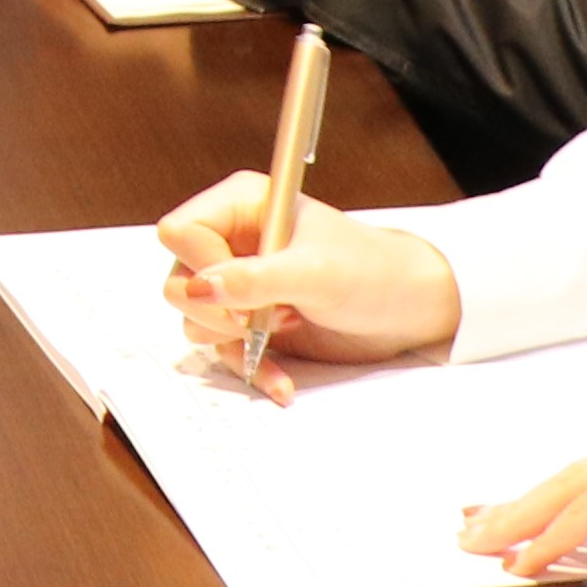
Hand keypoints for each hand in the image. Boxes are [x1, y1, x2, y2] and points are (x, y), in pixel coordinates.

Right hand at [153, 178, 459, 373]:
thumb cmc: (372, 272)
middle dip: (210, 312)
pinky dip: (249, 368)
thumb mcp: (315, 272)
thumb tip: (198, 288)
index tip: (240, 295)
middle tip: (251, 323)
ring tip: (274, 340)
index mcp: (242, 206)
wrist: (408, 309)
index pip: (181, 232)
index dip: (201, 267)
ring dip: (230, 343)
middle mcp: (233, 241)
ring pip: (194, 319)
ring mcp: (240, 284)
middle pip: (178, 279)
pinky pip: (224, 350)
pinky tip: (280, 380)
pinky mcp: (251, 321)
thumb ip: (254, 279)